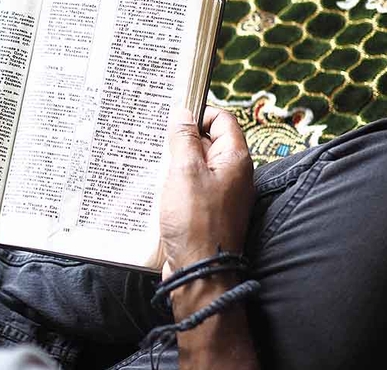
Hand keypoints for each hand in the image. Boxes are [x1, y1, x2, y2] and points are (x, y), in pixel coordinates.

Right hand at [160, 107, 254, 279]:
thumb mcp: (185, 172)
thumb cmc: (195, 222)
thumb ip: (184, 139)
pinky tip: (155, 187)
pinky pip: (190, 188)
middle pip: (207, 142)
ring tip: (151, 163)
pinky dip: (174, 184)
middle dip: (181, 139)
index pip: (222, 120)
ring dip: (174, 163)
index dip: (199, 113)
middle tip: (156, 139)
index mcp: (235, 160)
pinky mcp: (206, 212)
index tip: (173, 118)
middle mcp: (232, 175)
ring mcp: (220, 195)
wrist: (199, 273)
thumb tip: (183, 113)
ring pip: (195, 166)